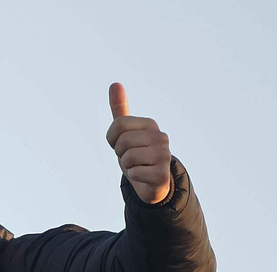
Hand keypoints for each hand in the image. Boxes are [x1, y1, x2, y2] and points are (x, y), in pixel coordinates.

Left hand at [106, 83, 171, 203]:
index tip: (122, 145)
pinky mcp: (162, 174)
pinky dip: (134, 178)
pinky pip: (134, 174)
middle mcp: (161, 137)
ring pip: (127, 158)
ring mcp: (164, 155)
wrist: (151, 182)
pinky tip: (143, 177)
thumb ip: (120, 109)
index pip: (118, 124)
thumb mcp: (125, 132)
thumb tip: (115, 83)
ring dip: (127, 167)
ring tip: (137, 167)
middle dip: (120, 154)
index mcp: (150, 125)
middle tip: (130, 158)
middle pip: (122, 141)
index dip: (112, 139)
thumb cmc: (136, 155)